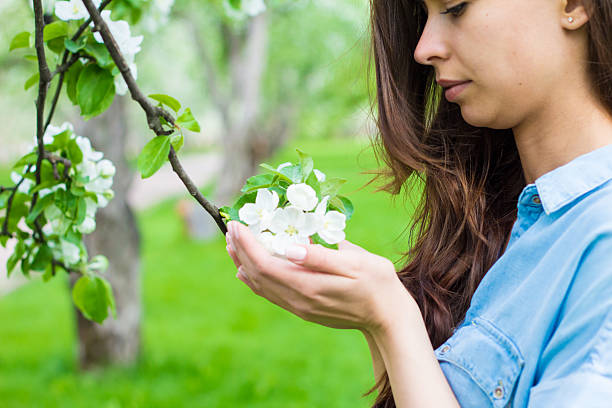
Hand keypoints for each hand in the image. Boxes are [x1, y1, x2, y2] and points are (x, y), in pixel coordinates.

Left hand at [225, 221, 409, 334]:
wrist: (387, 317)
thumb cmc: (376, 283)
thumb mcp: (354, 263)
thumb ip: (320, 256)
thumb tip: (289, 247)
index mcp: (308, 285)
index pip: (265, 263)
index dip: (247, 244)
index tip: (237, 224)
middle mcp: (297, 299)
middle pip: (257, 274)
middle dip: (240, 250)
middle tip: (230, 227)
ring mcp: (299, 307)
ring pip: (260, 285)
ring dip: (243, 263)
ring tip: (232, 245)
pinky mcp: (303, 309)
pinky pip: (270, 293)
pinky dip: (254, 279)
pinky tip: (247, 271)